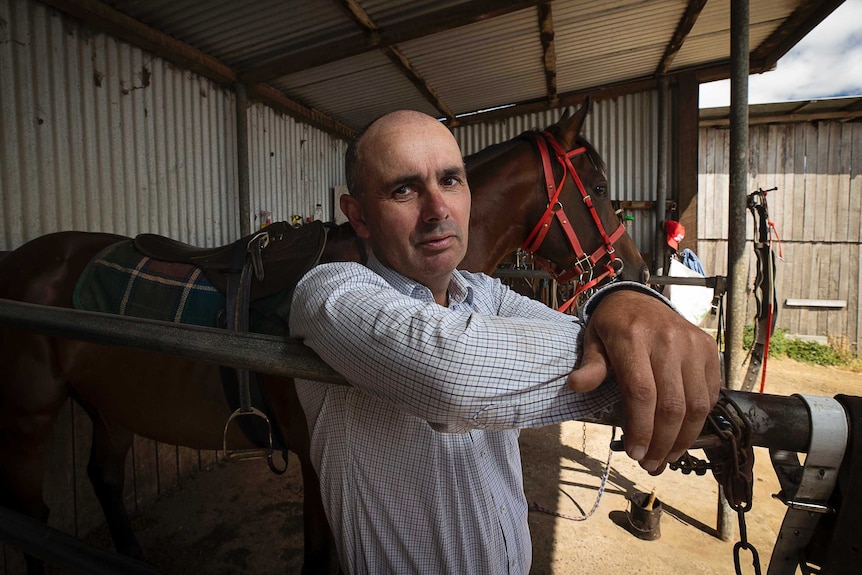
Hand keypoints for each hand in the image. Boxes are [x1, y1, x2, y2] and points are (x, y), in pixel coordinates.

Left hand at [567, 289, 720, 472]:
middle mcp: (667, 340)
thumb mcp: (593, 340)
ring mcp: (692, 344)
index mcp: (633, 338)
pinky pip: (709, 393)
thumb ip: (590, 366)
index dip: (641, 429)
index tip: (634, 453)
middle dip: (662, 443)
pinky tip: (683, 433)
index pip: (642, 393)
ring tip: (668, 457)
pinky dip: (698, 418)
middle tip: (650, 464)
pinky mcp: (708, 349)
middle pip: (671, 405)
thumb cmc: (612, 325)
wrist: (639, 297)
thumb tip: (576, 386)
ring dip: (684, 438)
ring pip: (696, 404)